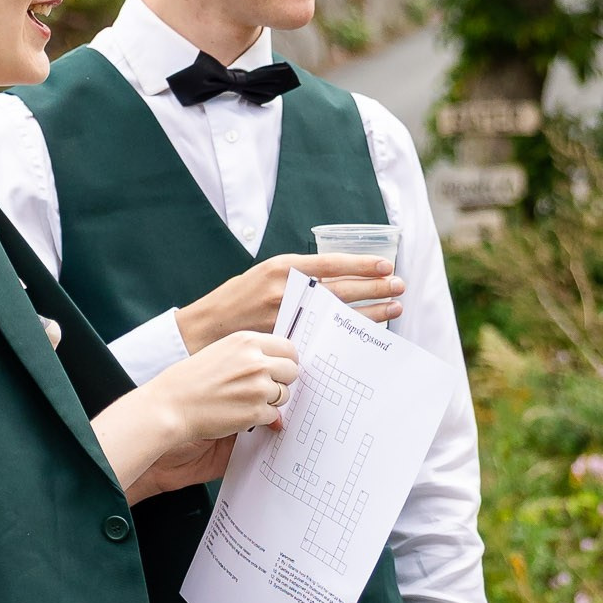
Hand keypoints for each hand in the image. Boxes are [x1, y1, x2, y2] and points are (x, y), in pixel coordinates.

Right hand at [95, 332, 298, 498]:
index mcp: (247, 341)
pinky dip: (261, 418)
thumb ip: (250, 356)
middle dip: (282, 381)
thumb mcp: (221, 352)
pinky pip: (273, 415)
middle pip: (292, 371)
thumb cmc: (190, 379)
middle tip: (263, 389)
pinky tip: (240, 414)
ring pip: (284, 395)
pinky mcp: (255, 412)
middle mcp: (255, 361)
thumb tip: (279, 366)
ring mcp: (257, 387)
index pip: (289, 348)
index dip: (285, 361)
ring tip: (244, 401)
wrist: (171, 405)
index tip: (278, 370)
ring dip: (270, 401)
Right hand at [175, 253, 401, 349]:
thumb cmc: (234, 302)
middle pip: (341, 289)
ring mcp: (287, 318)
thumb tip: (329, 278)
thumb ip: (293, 277)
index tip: (385, 265)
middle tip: (399, 287)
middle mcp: (286, 291)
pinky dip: (345, 334)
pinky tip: (365, 333)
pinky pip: (323, 337)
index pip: (330, 263)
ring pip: (338, 314)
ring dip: (370, 311)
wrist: (203, 330)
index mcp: (280, 268)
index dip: (361, 265)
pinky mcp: (285, 339)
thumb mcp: (260, 277)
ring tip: (395, 308)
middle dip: (374, 289)